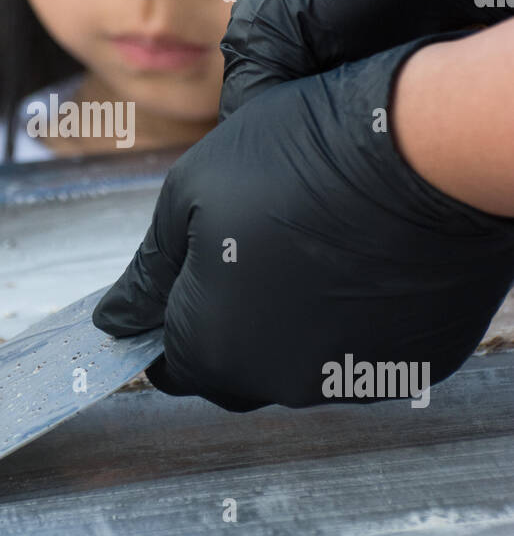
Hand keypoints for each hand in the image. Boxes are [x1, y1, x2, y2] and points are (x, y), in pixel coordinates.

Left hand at [93, 32, 513, 409]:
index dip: (166, 322)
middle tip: (244, 255)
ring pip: (297, 366)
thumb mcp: (190, 196)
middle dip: (223, 325)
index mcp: (214, 347)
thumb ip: (148, 270)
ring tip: (307, 248)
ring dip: (288, 324)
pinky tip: (356, 265)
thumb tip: (113, 320)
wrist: (422, 153)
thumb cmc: (296, 163)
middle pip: (232, 371)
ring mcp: (350, 379)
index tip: (181, 283)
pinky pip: (359, 355)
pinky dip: (348, 322)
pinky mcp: (410, 364)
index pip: (169, 364)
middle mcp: (280, 382)